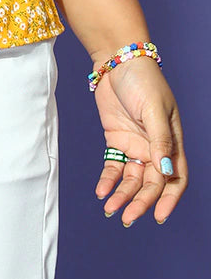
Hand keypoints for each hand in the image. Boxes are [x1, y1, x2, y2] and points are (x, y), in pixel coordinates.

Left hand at [92, 56, 187, 225]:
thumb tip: (165, 171)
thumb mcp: (154, 110)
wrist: (117, 61)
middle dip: (141, 202)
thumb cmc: (143, 81)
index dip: (169, 199)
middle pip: (151, 183)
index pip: (176, 178)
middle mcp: (155, 148)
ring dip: (122, 195)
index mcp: (173, 142)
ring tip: (109, 209)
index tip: (159, 216)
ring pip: (131, 179)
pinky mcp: (116, 140)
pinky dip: (108, 180)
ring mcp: (136, 145)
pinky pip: (114, 166)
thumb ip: (160, 141)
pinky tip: (101, 192)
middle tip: (127, 217)